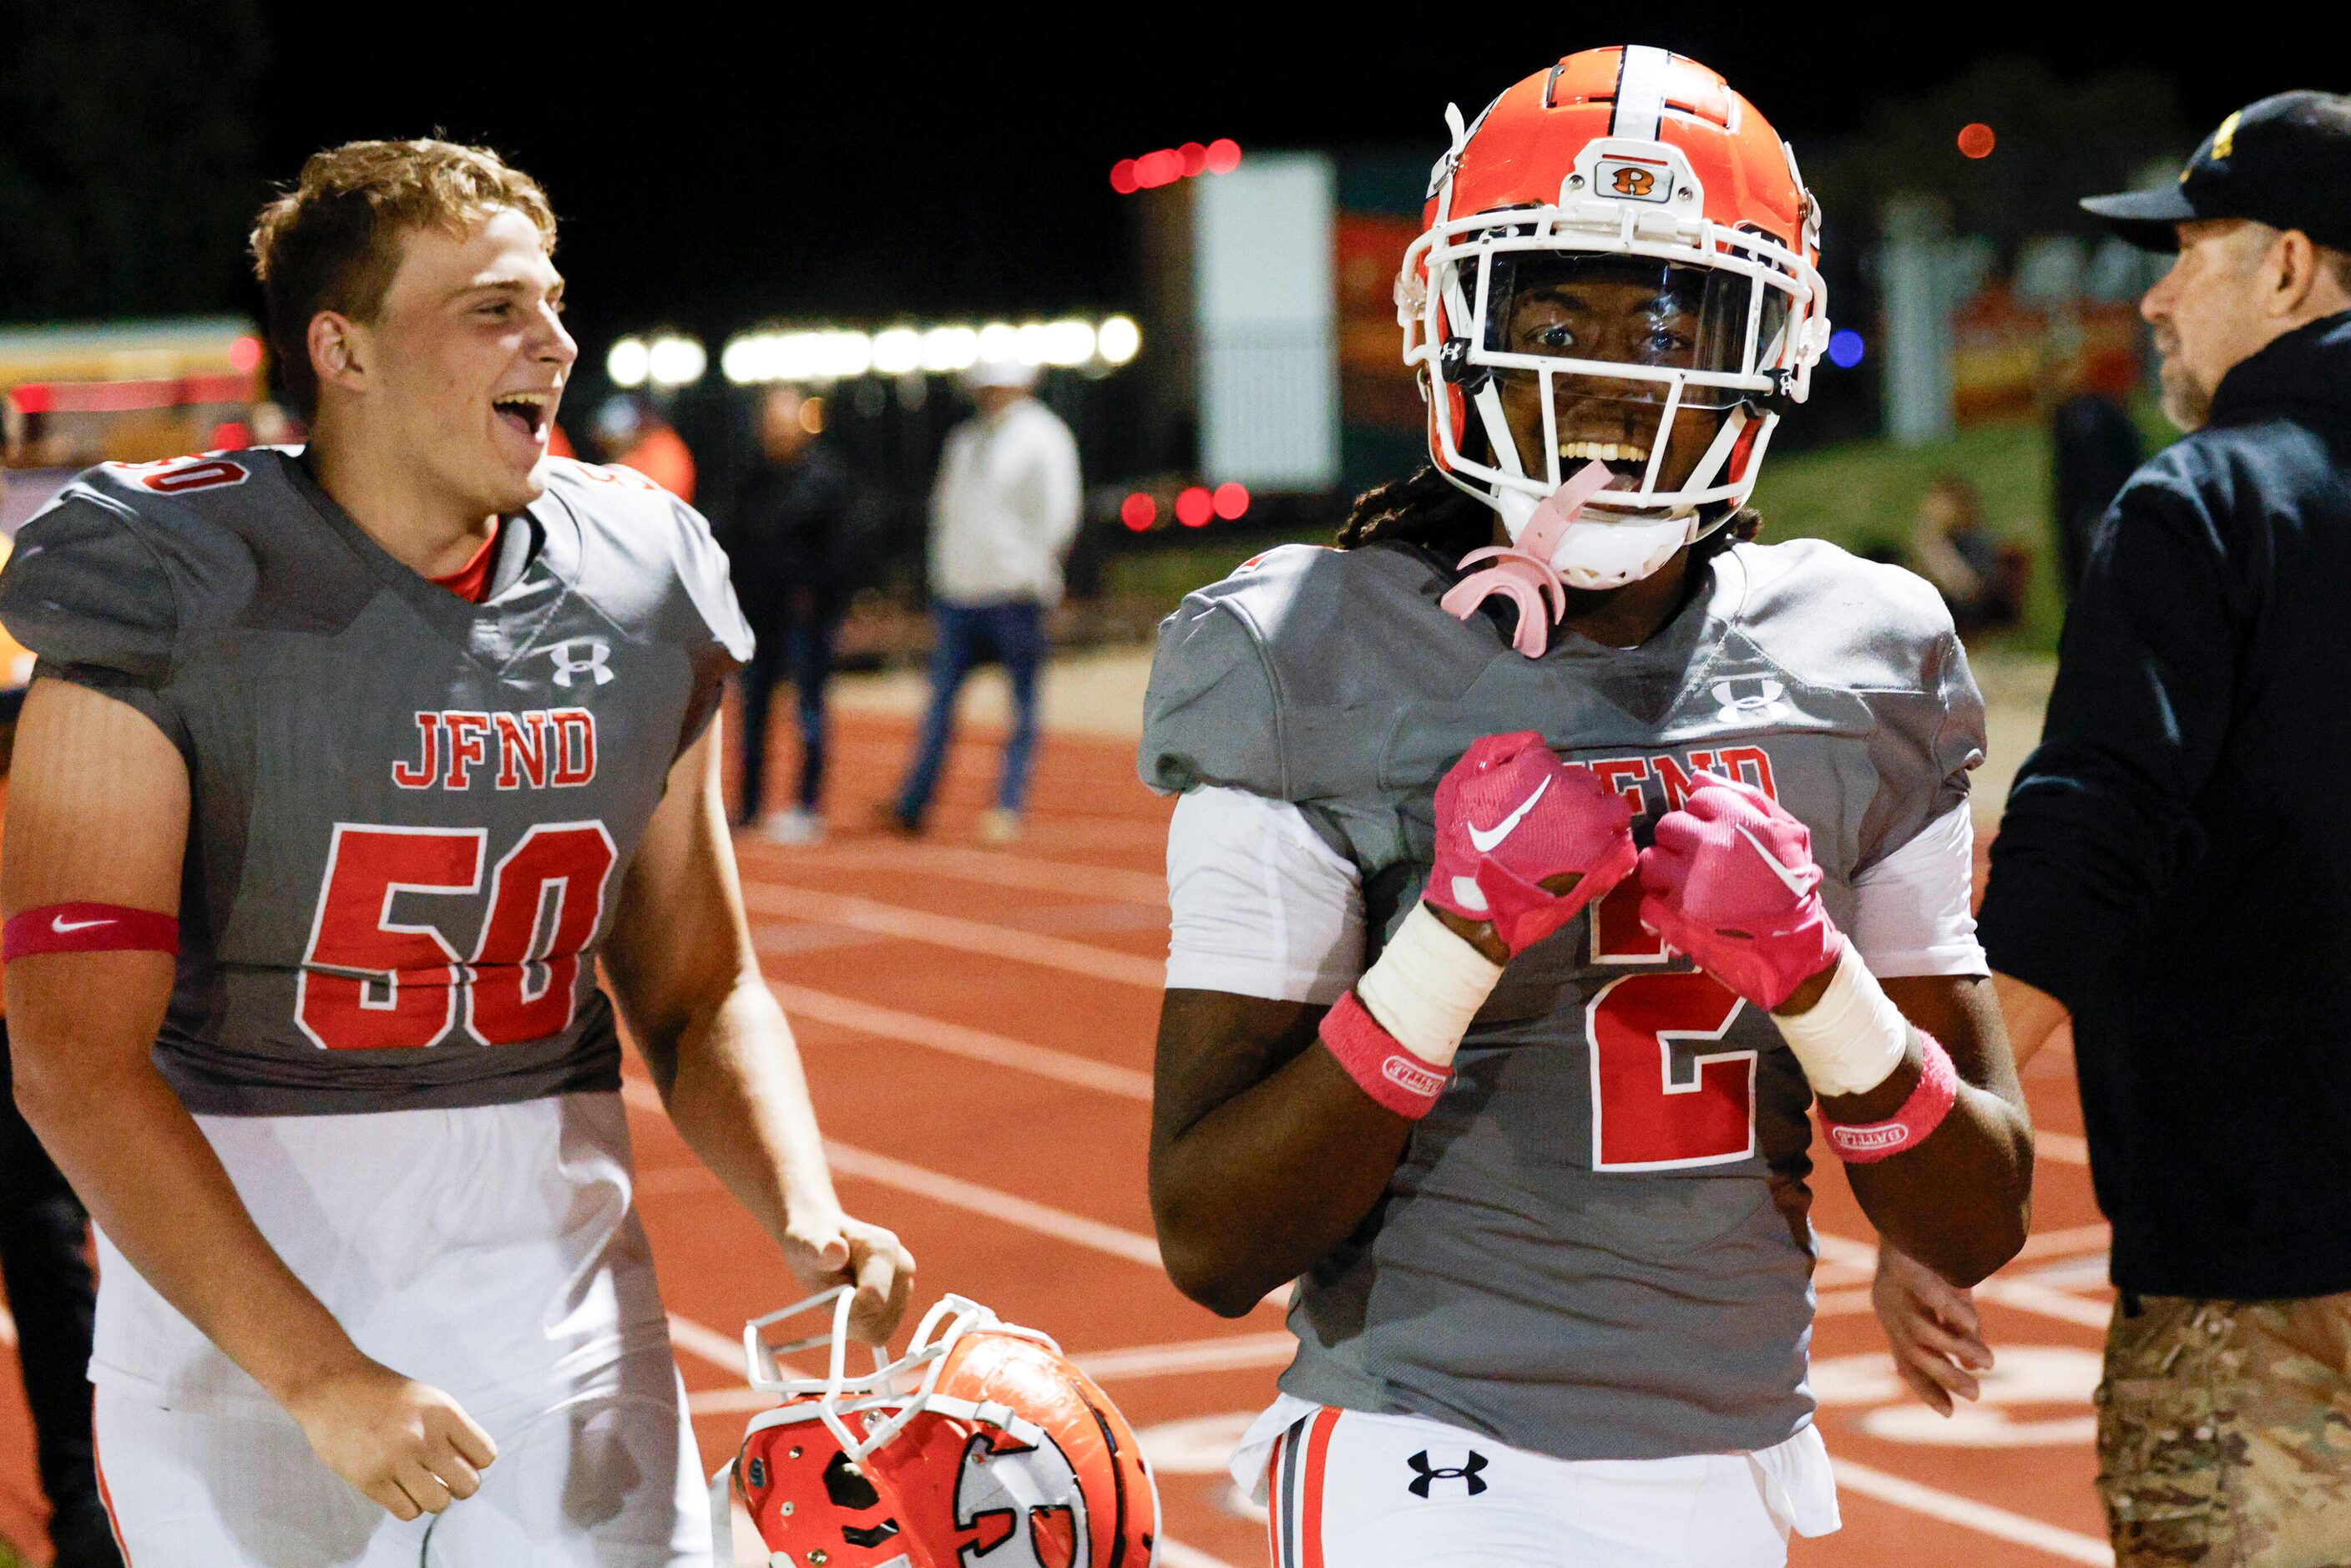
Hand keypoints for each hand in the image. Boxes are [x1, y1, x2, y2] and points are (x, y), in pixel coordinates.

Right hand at [279, 1357, 496, 1519]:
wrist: (331, 1385)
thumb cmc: (383, 1393)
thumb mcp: (428, 1398)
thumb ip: (452, 1429)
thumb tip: (474, 1466)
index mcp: (444, 1412)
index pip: (486, 1455)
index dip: (474, 1462)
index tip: (457, 1457)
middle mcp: (424, 1436)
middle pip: (469, 1485)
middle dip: (458, 1485)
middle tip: (441, 1477)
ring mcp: (396, 1459)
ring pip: (439, 1503)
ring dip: (432, 1498)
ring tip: (418, 1484)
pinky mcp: (369, 1479)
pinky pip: (407, 1512)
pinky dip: (407, 1506)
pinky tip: (397, 1488)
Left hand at [780, 1207, 915, 1344]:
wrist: (822, 1237)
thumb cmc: (812, 1241)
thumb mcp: (807, 1243)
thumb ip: (819, 1250)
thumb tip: (835, 1250)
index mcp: (885, 1248)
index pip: (873, 1301)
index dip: (845, 1307)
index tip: (830, 1290)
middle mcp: (903, 1266)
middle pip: (878, 1321)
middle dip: (850, 1316)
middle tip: (834, 1292)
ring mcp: (906, 1285)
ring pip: (881, 1330)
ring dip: (855, 1322)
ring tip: (842, 1295)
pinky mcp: (902, 1301)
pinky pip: (882, 1332)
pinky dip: (862, 1326)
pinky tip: (852, 1304)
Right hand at [1423, 732, 1636, 956]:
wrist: (1476, 903)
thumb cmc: (1461, 844)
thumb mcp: (1458, 783)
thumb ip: (1492, 752)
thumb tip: (1527, 742)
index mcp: (1541, 769)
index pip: (1551, 761)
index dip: (1540, 781)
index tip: (1530, 800)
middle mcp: (1576, 792)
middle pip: (1586, 784)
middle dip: (1573, 799)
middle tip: (1552, 823)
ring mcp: (1595, 828)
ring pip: (1613, 811)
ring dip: (1599, 820)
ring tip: (1577, 842)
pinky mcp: (1607, 862)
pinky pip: (1625, 849)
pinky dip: (1614, 852)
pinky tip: (1593, 862)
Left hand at [1635, 771, 1841, 1010]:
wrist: (1796, 944)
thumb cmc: (1795, 885)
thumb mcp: (1788, 831)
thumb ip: (1743, 797)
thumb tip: (1696, 777)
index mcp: (1735, 822)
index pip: (1697, 799)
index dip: (1706, 816)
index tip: (1718, 834)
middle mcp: (1707, 848)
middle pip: (1667, 827)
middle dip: (1680, 841)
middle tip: (1699, 860)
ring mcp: (1688, 886)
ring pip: (1650, 863)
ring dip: (1664, 872)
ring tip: (1686, 884)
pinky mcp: (1676, 920)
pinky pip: (1646, 902)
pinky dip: (1659, 908)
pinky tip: (1679, 910)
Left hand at [1872, 1246, 1991, 1415]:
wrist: (1902, 1207)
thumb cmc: (1925, 1254)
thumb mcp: (1943, 1297)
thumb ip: (1954, 1328)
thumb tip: (1975, 1363)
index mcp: (1894, 1319)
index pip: (1907, 1363)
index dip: (1926, 1388)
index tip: (1948, 1413)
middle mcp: (1890, 1309)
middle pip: (1915, 1354)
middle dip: (1945, 1376)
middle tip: (1976, 1394)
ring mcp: (1896, 1291)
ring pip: (1925, 1331)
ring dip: (1957, 1349)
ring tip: (1988, 1362)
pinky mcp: (1907, 1268)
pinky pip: (1929, 1295)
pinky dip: (1951, 1311)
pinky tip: (1972, 1326)